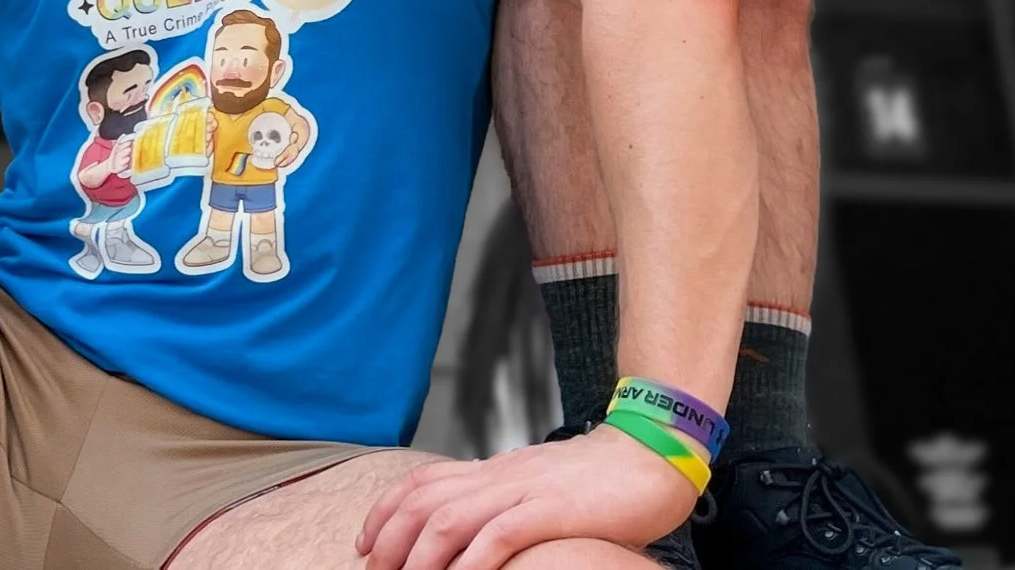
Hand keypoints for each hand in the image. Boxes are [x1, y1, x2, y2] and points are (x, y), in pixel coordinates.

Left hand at [356, 426, 695, 569]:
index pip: (423, 482)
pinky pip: (501, 534)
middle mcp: (499, 476)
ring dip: (420, 555)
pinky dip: (473, 560)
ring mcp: (523, 490)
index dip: (385, 511)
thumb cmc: (595, 482)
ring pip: (451, 518)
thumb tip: (469, 532)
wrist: (649, 456)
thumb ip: (503, 503)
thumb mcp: (536, 486)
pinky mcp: (551, 509)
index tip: (364, 543)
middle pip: (425, 501)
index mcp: (494, 470)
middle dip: (390, 538)